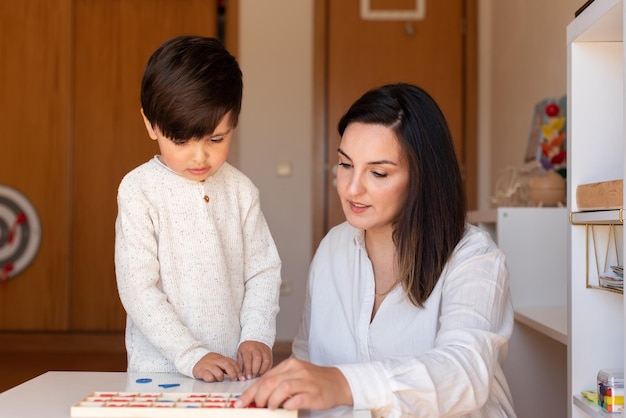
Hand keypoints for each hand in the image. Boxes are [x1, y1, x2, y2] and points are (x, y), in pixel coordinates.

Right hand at [192, 352, 242, 381]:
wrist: (194, 360)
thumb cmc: (210, 363)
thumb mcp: (219, 362)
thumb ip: (228, 366)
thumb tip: (239, 375)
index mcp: (221, 358)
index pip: (232, 363)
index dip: (238, 371)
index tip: (242, 378)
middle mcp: (215, 360)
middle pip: (227, 366)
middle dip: (233, 374)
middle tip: (235, 380)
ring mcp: (208, 365)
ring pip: (219, 373)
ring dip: (221, 378)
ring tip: (218, 378)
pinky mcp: (201, 371)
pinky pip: (209, 378)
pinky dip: (212, 380)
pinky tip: (211, 379)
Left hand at [234, 358, 352, 410]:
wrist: (338, 382)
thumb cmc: (313, 381)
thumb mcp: (294, 375)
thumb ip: (278, 383)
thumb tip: (256, 396)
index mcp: (289, 364)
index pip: (264, 378)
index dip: (250, 392)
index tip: (240, 402)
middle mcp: (297, 370)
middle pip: (270, 383)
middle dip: (257, 397)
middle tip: (255, 406)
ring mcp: (306, 381)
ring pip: (282, 389)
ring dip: (272, 402)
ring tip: (270, 408)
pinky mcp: (314, 394)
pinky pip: (297, 400)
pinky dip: (288, 405)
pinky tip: (286, 408)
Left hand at [237, 340, 272, 379]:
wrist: (255, 338)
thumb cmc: (246, 349)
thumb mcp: (240, 354)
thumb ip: (241, 364)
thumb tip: (241, 376)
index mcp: (247, 349)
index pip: (248, 359)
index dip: (248, 369)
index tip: (248, 377)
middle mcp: (256, 348)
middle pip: (257, 359)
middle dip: (255, 370)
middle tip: (253, 377)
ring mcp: (264, 350)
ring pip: (265, 361)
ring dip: (262, 370)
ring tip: (257, 375)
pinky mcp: (269, 353)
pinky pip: (270, 362)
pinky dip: (267, 369)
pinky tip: (263, 373)